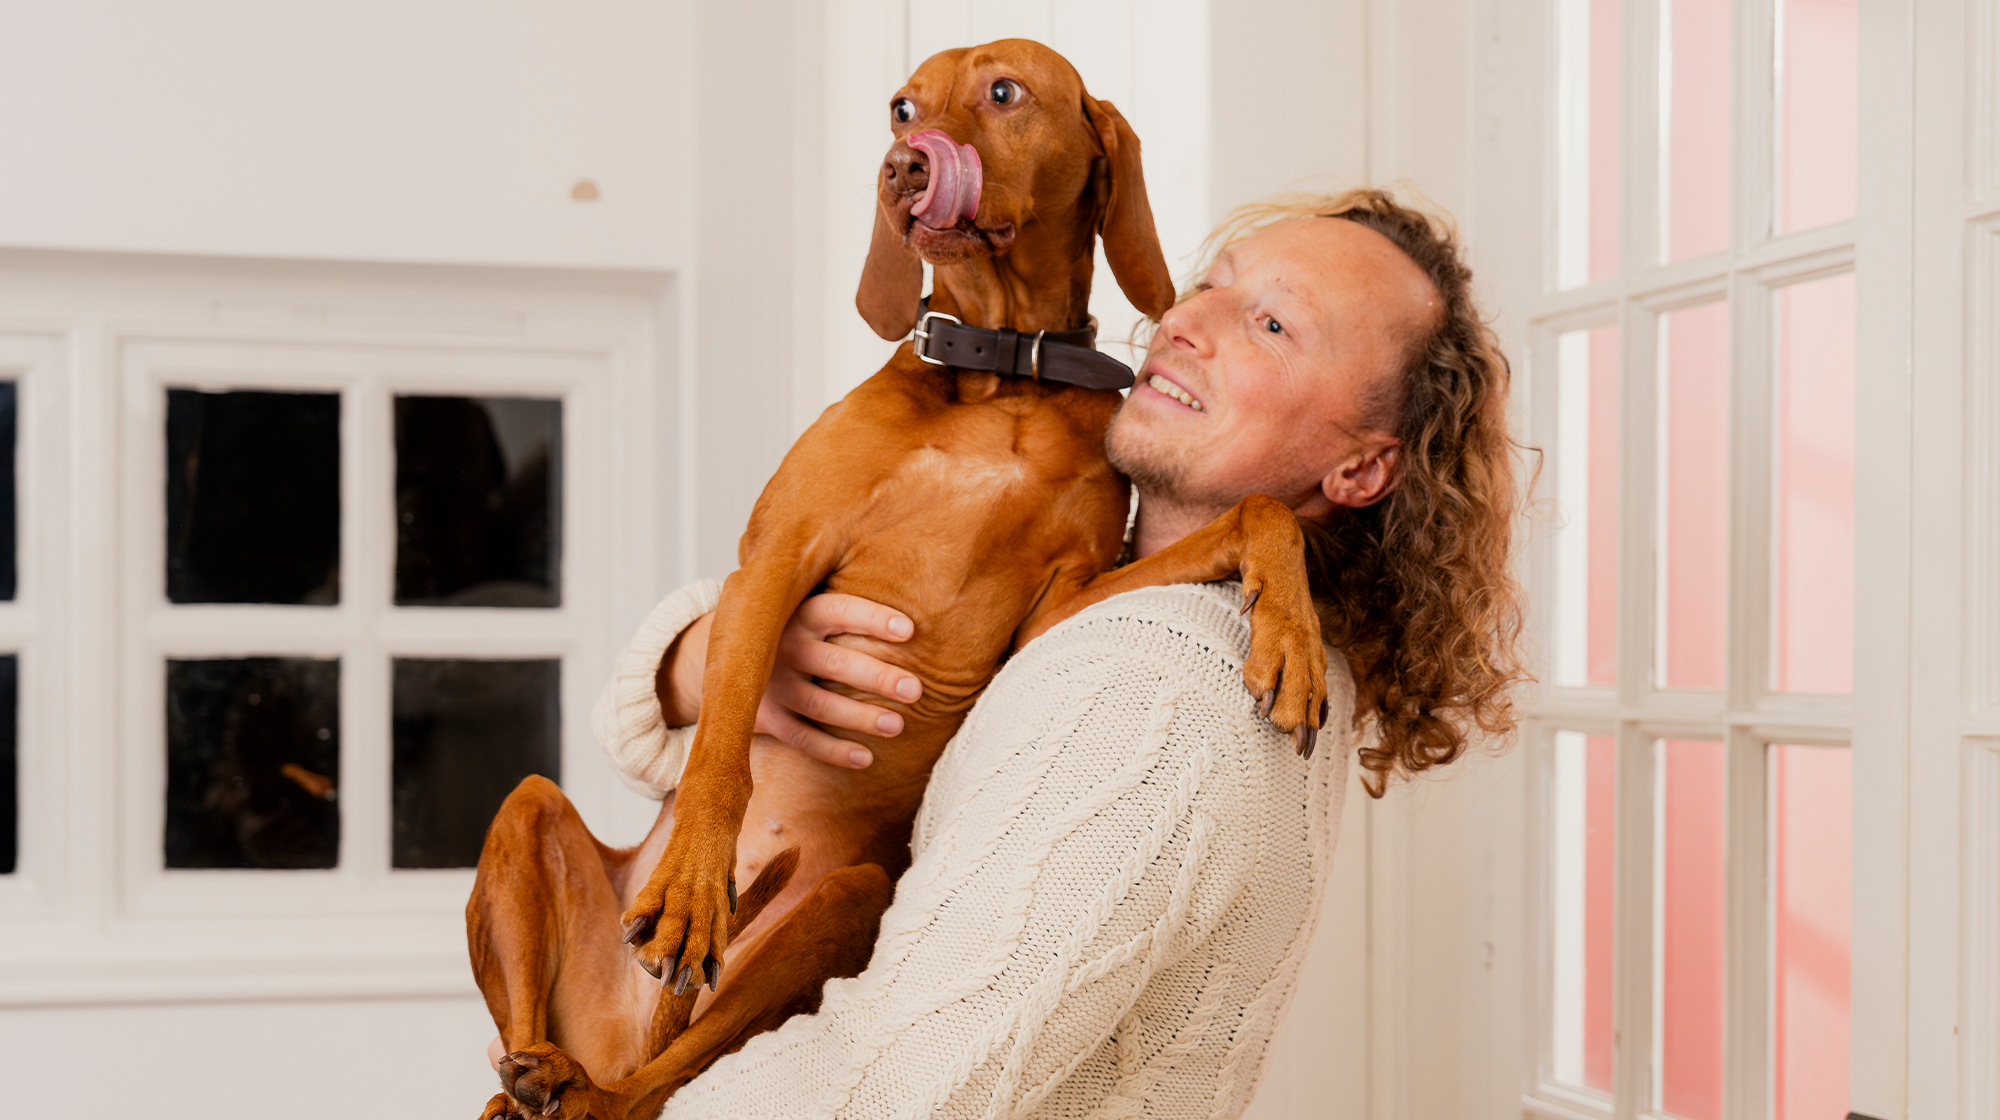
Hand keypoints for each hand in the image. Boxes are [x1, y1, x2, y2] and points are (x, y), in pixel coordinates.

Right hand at [655, 594, 921, 768]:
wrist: (723, 654)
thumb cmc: (792, 627)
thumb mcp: (805, 602)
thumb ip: (847, 601)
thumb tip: (923, 586)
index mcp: (798, 611)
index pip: (838, 610)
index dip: (873, 619)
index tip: (909, 631)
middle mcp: (783, 645)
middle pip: (835, 663)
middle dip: (878, 677)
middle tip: (916, 690)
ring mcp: (771, 684)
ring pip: (820, 704)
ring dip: (860, 717)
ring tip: (898, 725)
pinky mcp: (764, 716)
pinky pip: (801, 738)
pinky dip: (833, 751)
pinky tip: (866, 758)